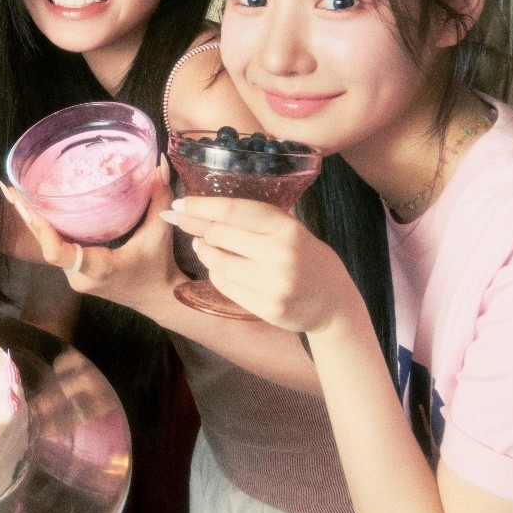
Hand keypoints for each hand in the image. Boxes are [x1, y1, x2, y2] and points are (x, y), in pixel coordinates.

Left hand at [0, 156, 182, 308]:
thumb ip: (158, 198)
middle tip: (10, 188)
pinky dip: (43, 229)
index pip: (59, 253)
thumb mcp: (160, 232)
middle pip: (45, 246)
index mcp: (98, 267)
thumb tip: (157, 162)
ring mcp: (74, 276)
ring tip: (14, 193)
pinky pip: (53, 249)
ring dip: (31, 222)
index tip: (28, 206)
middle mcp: (80, 275)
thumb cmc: (160, 267)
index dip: (42, 230)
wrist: (157, 298)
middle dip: (27, 217)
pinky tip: (32, 208)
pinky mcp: (74, 273)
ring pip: (46, 248)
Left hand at [159, 195, 361, 332]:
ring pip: (215, 262)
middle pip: (218, 235)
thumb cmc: (305, 256)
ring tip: (203, 245)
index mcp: (287, 228)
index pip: (233, 211)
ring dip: (203, 251)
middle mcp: (281, 255)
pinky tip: (221, 268)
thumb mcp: (291, 229)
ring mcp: (274, 284)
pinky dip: (216, 273)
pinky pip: (224, 285)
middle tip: (185, 223)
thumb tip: (203, 208)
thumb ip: (255, 219)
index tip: (179, 204)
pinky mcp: (267, 308)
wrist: (333, 302)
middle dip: (196, 227)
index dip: (200, 206)